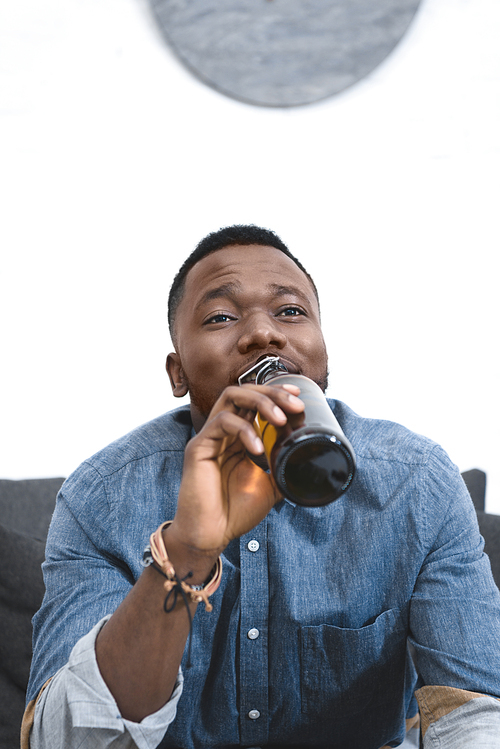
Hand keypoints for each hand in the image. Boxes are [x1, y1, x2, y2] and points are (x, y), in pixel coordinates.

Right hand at [168, 383, 303, 557]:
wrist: (212, 535)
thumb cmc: (234, 512)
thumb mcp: (270, 486)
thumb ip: (282, 469)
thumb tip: (309, 462)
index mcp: (238, 437)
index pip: (254, 402)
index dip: (275, 393)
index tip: (298, 397)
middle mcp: (222, 432)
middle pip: (244, 392)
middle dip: (273, 392)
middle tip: (295, 404)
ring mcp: (209, 437)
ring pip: (231, 397)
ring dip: (261, 402)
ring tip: (280, 418)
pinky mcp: (198, 447)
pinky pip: (222, 423)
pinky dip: (245, 430)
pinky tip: (258, 449)